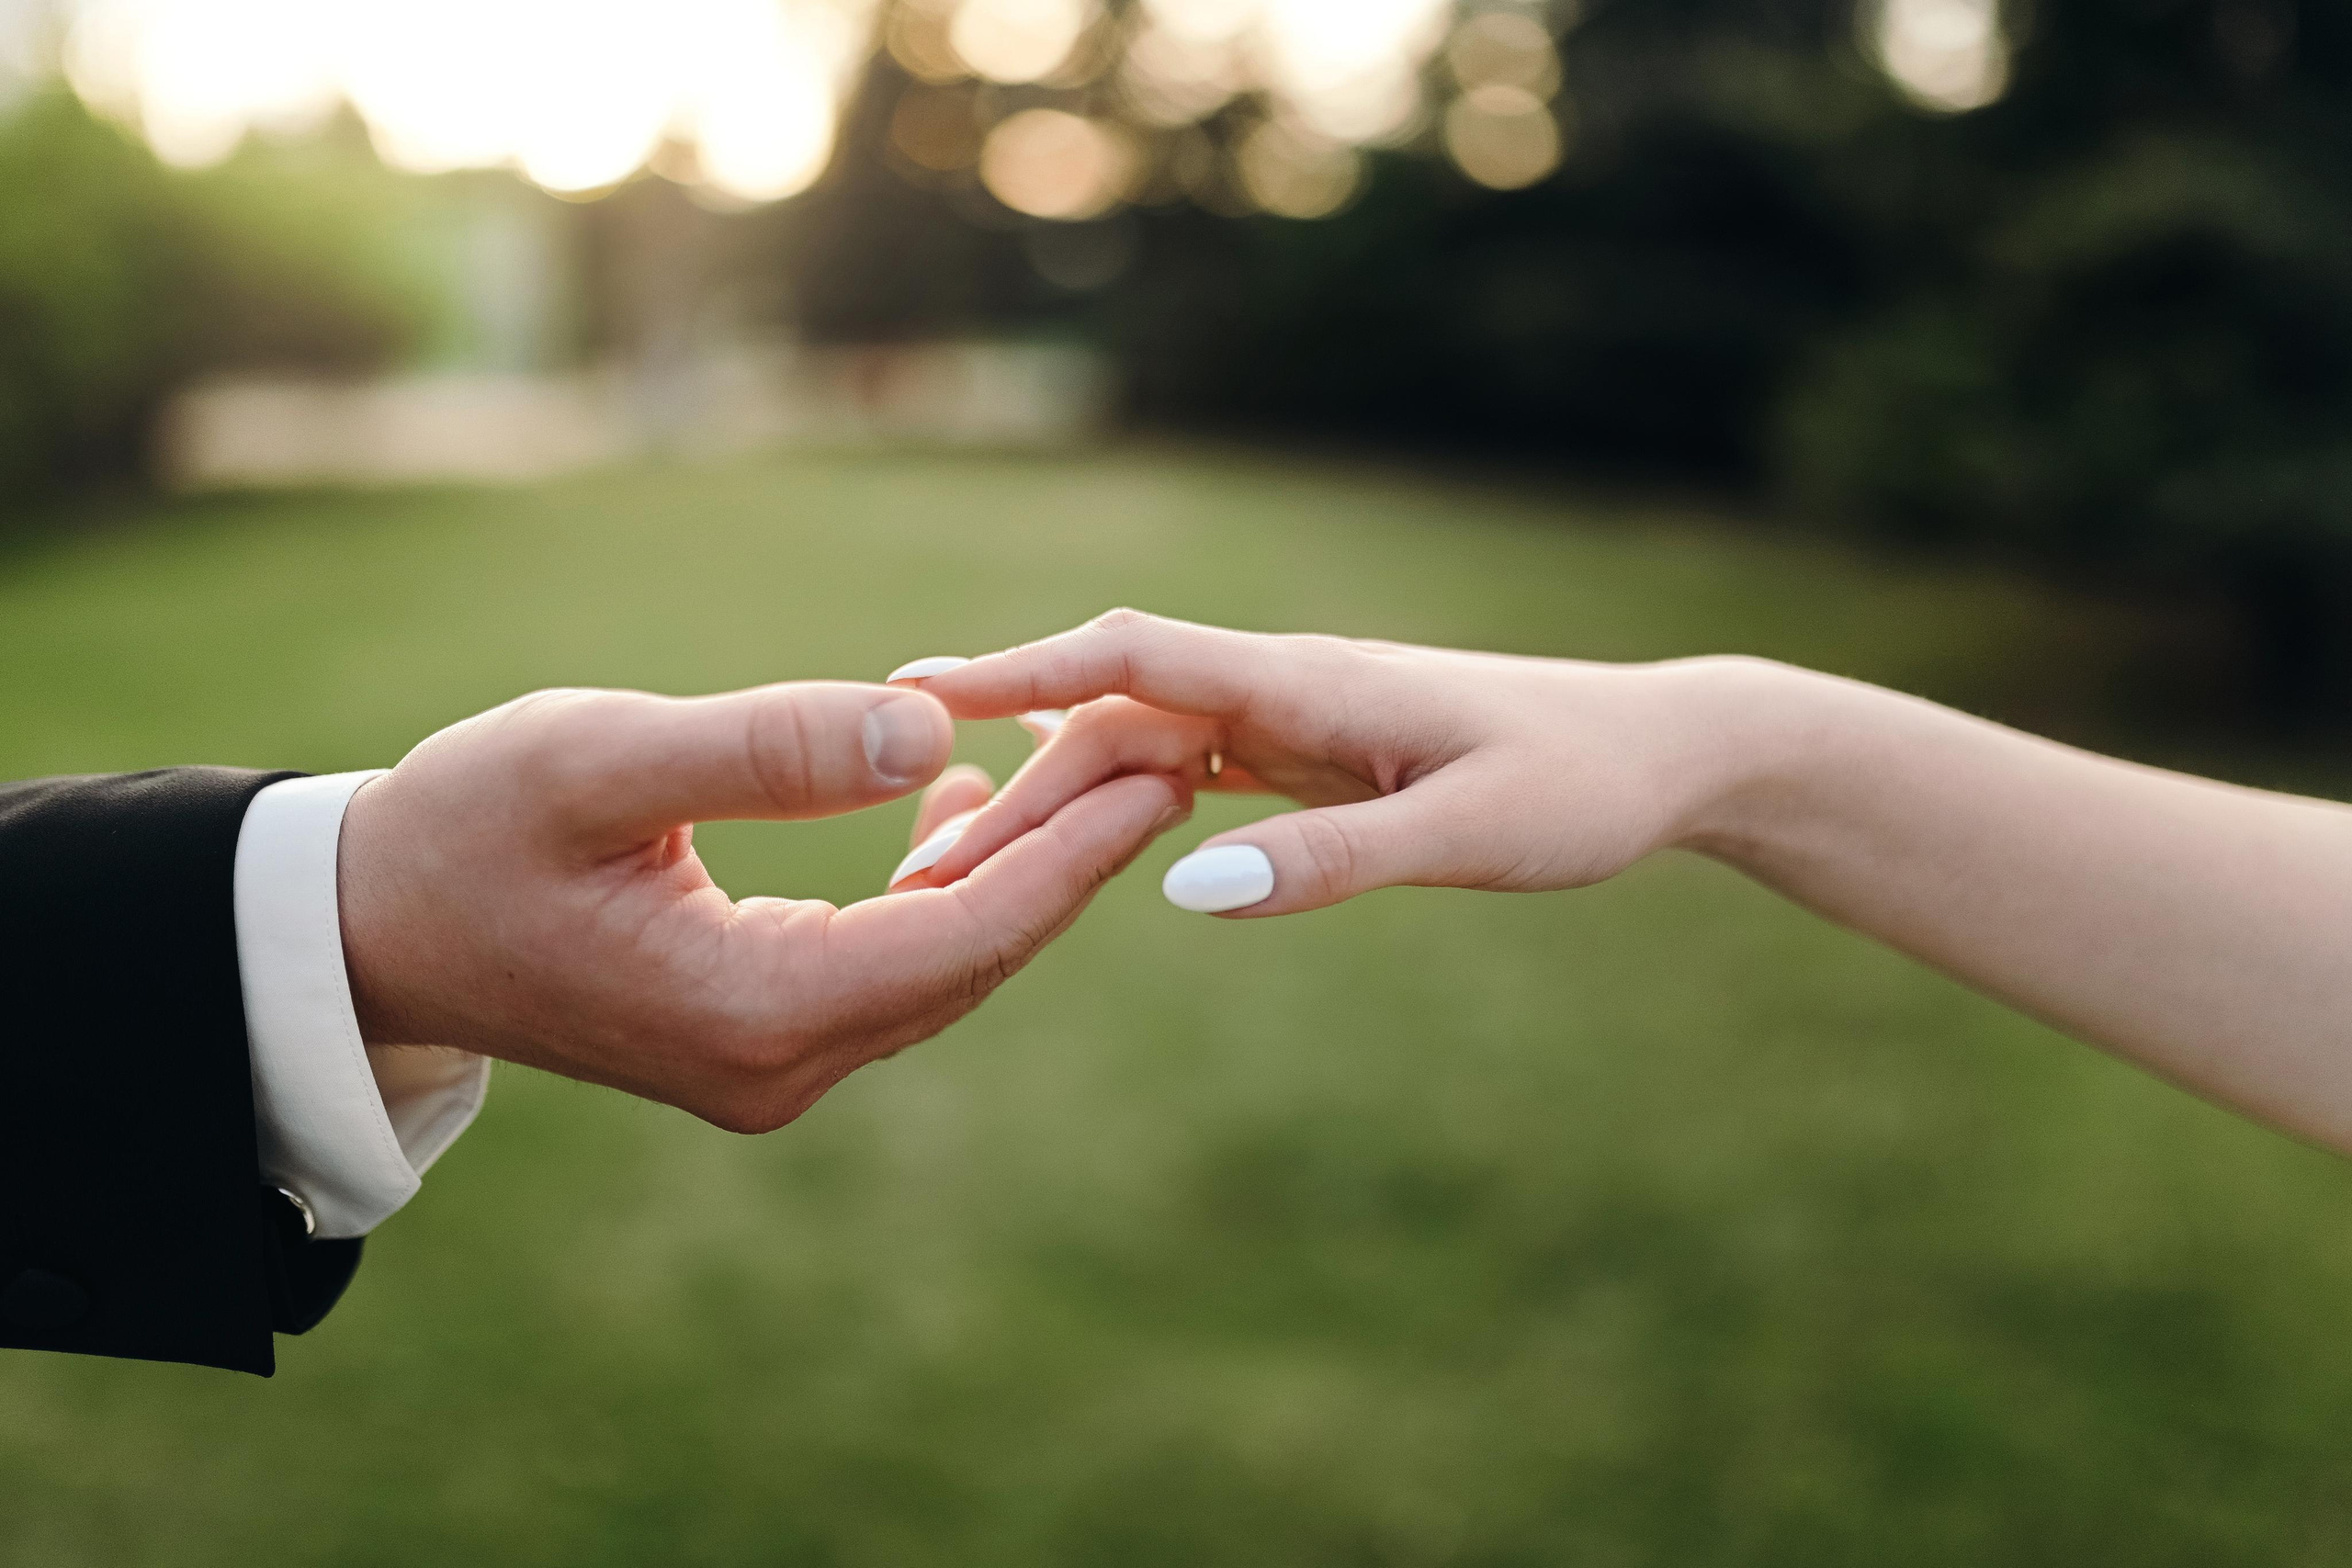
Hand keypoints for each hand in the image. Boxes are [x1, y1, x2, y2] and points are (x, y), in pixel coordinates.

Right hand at [337, 681, 1188, 1131]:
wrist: (371, 930)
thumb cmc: (462, 831)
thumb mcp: (598, 762)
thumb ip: (768, 747)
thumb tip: (934, 727)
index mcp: (752, 1011)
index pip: (965, 930)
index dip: (1077, 850)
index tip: (1169, 767)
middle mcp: (782, 1063)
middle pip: (974, 952)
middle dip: (1075, 852)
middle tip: (1170, 747)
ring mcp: (774, 1062)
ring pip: (942, 959)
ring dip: (1018, 863)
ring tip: (1100, 758)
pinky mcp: (761, 1034)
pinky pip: (890, 958)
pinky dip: (941, 881)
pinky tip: (965, 797)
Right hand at [889, 610, 1764, 915]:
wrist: (1660, 754)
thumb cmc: (1581, 785)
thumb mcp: (1468, 832)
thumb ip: (1333, 859)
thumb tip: (1185, 887)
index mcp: (1308, 683)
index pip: (1135, 656)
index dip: (1021, 669)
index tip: (916, 692)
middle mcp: (1282, 689)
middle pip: (1113, 722)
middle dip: (1011, 787)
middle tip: (916, 876)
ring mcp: (1290, 721)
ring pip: (1138, 748)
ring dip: (1050, 802)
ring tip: (959, 874)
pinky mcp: (1307, 757)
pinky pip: (1183, 769)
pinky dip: (1113, 800)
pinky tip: (1062, 834)